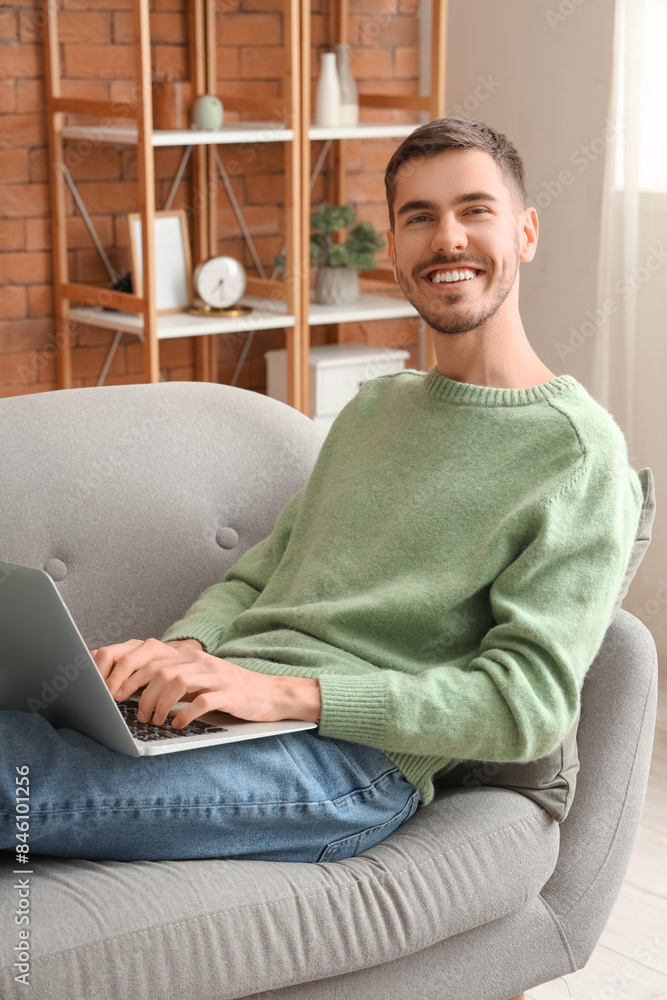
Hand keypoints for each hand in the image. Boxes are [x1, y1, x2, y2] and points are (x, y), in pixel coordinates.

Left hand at [89, 638, 320, 728]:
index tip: (109, 692)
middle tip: (127, 711)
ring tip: (153, 721)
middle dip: (134, 690)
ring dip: (157, 704)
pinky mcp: (229, 693)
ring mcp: (215, 675)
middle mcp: (199, 661)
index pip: (147, 655)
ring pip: (175, 681)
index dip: (124, 672)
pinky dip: (184, 715)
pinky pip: (201, 701)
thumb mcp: (196, 681)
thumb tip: (129, 691)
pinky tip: (178, 725)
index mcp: (188, 656)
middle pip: (157, 668)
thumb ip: (169, 680)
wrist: (270, 694)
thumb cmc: (228, 691)